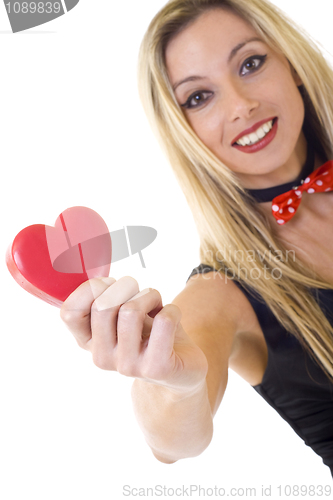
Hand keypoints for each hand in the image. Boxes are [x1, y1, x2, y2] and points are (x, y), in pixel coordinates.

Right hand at [60, 277, 207, 394]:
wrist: (182, 369)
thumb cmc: (148, 334)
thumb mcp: (121, 317)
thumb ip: (105, 299)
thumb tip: (98, 278)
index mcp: (87, 343)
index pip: (69, 312)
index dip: (90, 288)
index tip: (111, 285)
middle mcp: (102, 358)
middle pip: (103, 306)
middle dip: (126, 286)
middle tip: (139, 292)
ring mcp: (128, 366)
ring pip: (131, 310)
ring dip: (150, 295)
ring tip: (156, 305)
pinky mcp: (157, 368)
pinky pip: (163, 321)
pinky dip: (173, 310)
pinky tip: (172, 318)